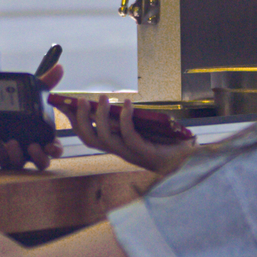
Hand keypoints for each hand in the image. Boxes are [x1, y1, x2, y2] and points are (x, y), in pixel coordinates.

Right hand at [55, 93, 195, 174]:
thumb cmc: (169, 142)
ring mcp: (131, 154)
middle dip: (81, 120)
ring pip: (105, 138)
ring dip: (101, 117)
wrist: (190, 158)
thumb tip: (122, 100)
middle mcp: (120, 151)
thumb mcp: (146, 127)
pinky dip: (126, 118)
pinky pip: (129, 135)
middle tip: (80, 100)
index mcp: (118, 145)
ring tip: (103, 98)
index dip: (75, 122)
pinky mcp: (145, 153)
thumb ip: (133, 119)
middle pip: (89, 140)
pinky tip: (129, 104)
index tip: (65, 104)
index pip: (89, 136)